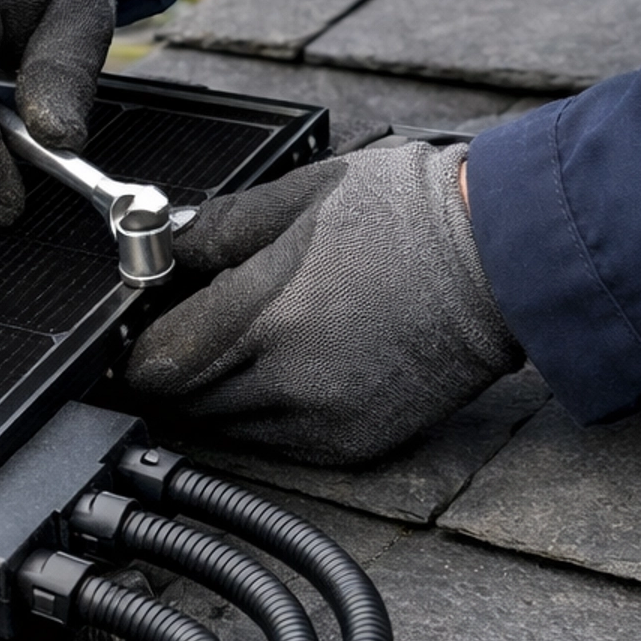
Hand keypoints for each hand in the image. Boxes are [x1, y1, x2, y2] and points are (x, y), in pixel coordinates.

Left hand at [125, 143, 522, 462]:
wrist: (501, 261)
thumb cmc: (407, 216)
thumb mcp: (299, 194)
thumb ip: (218, 228)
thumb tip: (164, 250)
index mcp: (263, 313)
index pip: (158, 363)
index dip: (138, 350)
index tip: (139, 337)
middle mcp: (286, 380)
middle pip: (185, 404)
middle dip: (174, 376)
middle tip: (182, 342)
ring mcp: (321, 421)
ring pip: (227, 429)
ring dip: (217, 399)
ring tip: (241, 352)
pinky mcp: (353, 446)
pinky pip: (279, 444)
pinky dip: (267, 418)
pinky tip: (289, 374)